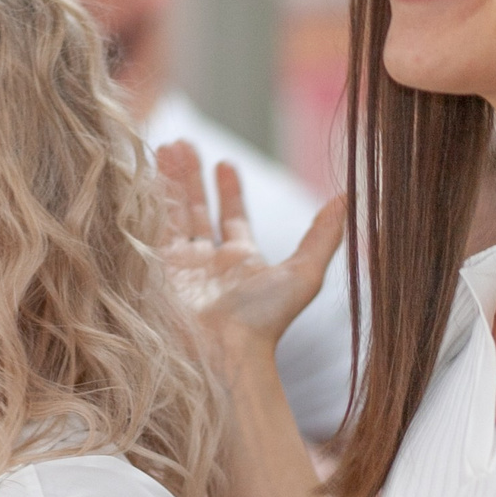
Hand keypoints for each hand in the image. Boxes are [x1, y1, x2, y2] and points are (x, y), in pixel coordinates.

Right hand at [155, 140, 346, 379]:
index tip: (225, 162)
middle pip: (198, 209)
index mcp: (242, 260)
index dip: (230, 190)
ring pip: (173, 214)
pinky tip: (148, 175)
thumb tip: (347, 198)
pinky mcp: (155, 271)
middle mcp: (209, 262)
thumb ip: (323, 235)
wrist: (223, 352)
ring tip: (166, 146)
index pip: (233, 217)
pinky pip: (151, 228)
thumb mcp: (304, 273)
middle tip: (183, 144)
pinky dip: (150, 202)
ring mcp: (180, 267)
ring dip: (169, 181)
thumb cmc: (265, 319)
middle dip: (191, 177)